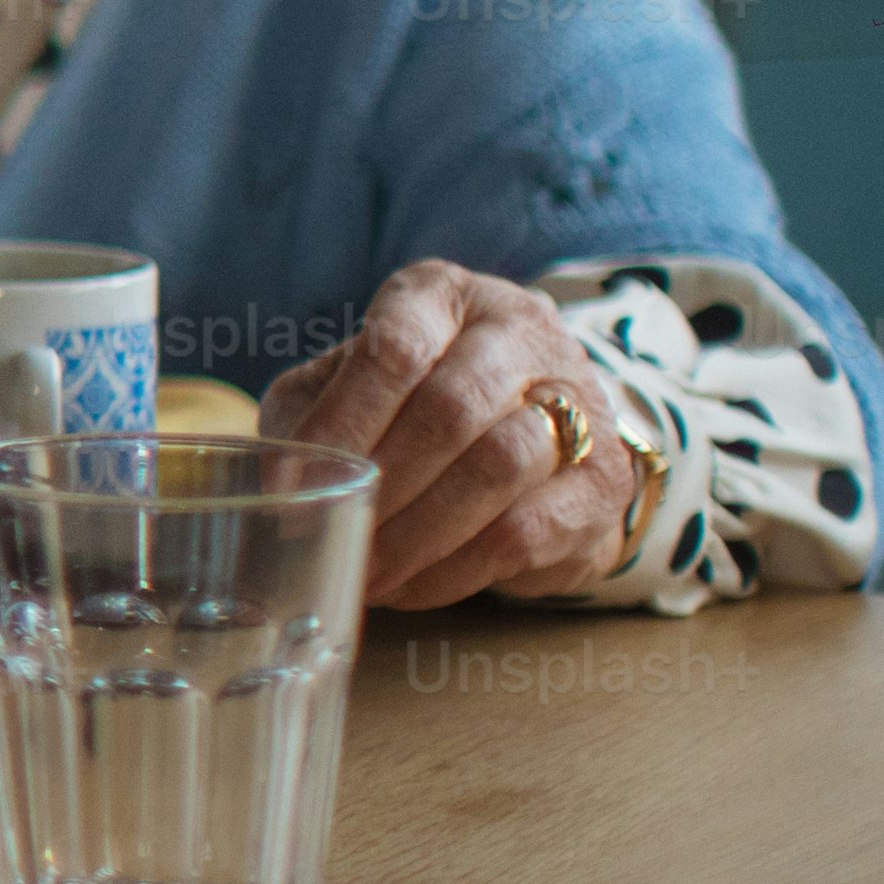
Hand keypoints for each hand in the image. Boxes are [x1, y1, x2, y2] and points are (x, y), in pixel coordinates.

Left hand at [266, 264, 652, 608]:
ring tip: (368, 574)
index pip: (394, 348)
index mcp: (442, 296)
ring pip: (500, 466)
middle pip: (450, 407)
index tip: (292, 486)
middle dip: (383, 486)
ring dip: (419, 534)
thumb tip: (281, 484)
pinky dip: (457, 568)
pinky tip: (413, 587)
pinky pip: (528, 529)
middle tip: (334, 537)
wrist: (529, 432)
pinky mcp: (601, 478)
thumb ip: (310, 413)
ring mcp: (577, 399)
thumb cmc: (408, 403)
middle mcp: (518, 332)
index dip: (341, 424)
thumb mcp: (346, 385)